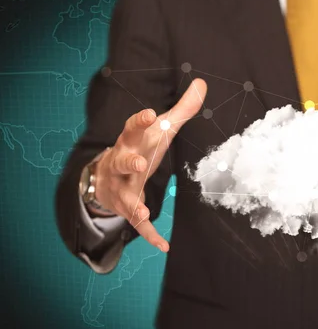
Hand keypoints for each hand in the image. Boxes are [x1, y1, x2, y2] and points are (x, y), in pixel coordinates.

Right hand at [93, 78, 206, 251]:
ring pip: (125, 195)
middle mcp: (123, 163)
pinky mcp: (127, 207)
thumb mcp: (159, 129)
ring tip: (144, 213)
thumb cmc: (139, 147)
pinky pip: (137, 223)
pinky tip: (164, 245)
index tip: (150, 114)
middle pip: (123, 160)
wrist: (103, 177)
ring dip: (134, 204)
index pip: (134, 128)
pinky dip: (149, 235)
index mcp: (132, 141)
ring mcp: (122, 187)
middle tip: (140, 163)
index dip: (141, 121)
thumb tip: (202, 83)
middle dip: (130, 161)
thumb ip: (182, 109)